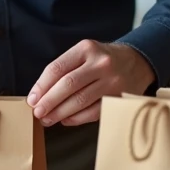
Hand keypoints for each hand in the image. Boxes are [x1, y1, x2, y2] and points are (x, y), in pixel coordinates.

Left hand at [27, 40, 154, 126]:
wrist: (137, 62)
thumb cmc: (102, 60)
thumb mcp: (84, 54)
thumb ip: (64, 70)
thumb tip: (39, 95)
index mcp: (86, 49)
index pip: (57, 68)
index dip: (41, 86)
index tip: (32, 99)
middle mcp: (100, 63)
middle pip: (68, 85)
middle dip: (49, 102)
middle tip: (37, 113)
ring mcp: (112, 81)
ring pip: (80, 101)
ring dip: (60, 113)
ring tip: (48, 119)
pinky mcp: (119, 97)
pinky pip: (93, 112)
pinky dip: (76, 119)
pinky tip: (66, 120)